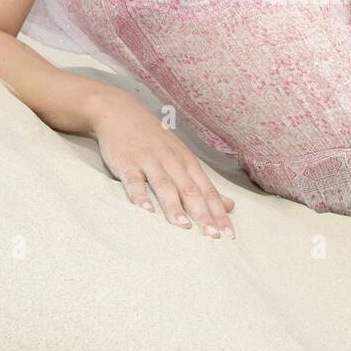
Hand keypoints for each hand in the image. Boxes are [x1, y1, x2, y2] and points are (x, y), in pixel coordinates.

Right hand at [91, 93, 235, 238]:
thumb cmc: (154, 140)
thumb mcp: (182, 157)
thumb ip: (203, 184)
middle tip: (212, 236)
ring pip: (165, 186)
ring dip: (174, 207)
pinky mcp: (128, 163)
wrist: (121, 113)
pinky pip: (135, 181)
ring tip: (184, 227)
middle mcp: (172, 162)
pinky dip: (140, 196)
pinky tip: (146, 211)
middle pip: (191, 191)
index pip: (208, 191)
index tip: (228, 235)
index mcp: (188, 163)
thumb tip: (229, 204)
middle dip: (203, 214)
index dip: (219, 213)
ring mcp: (150, 161)